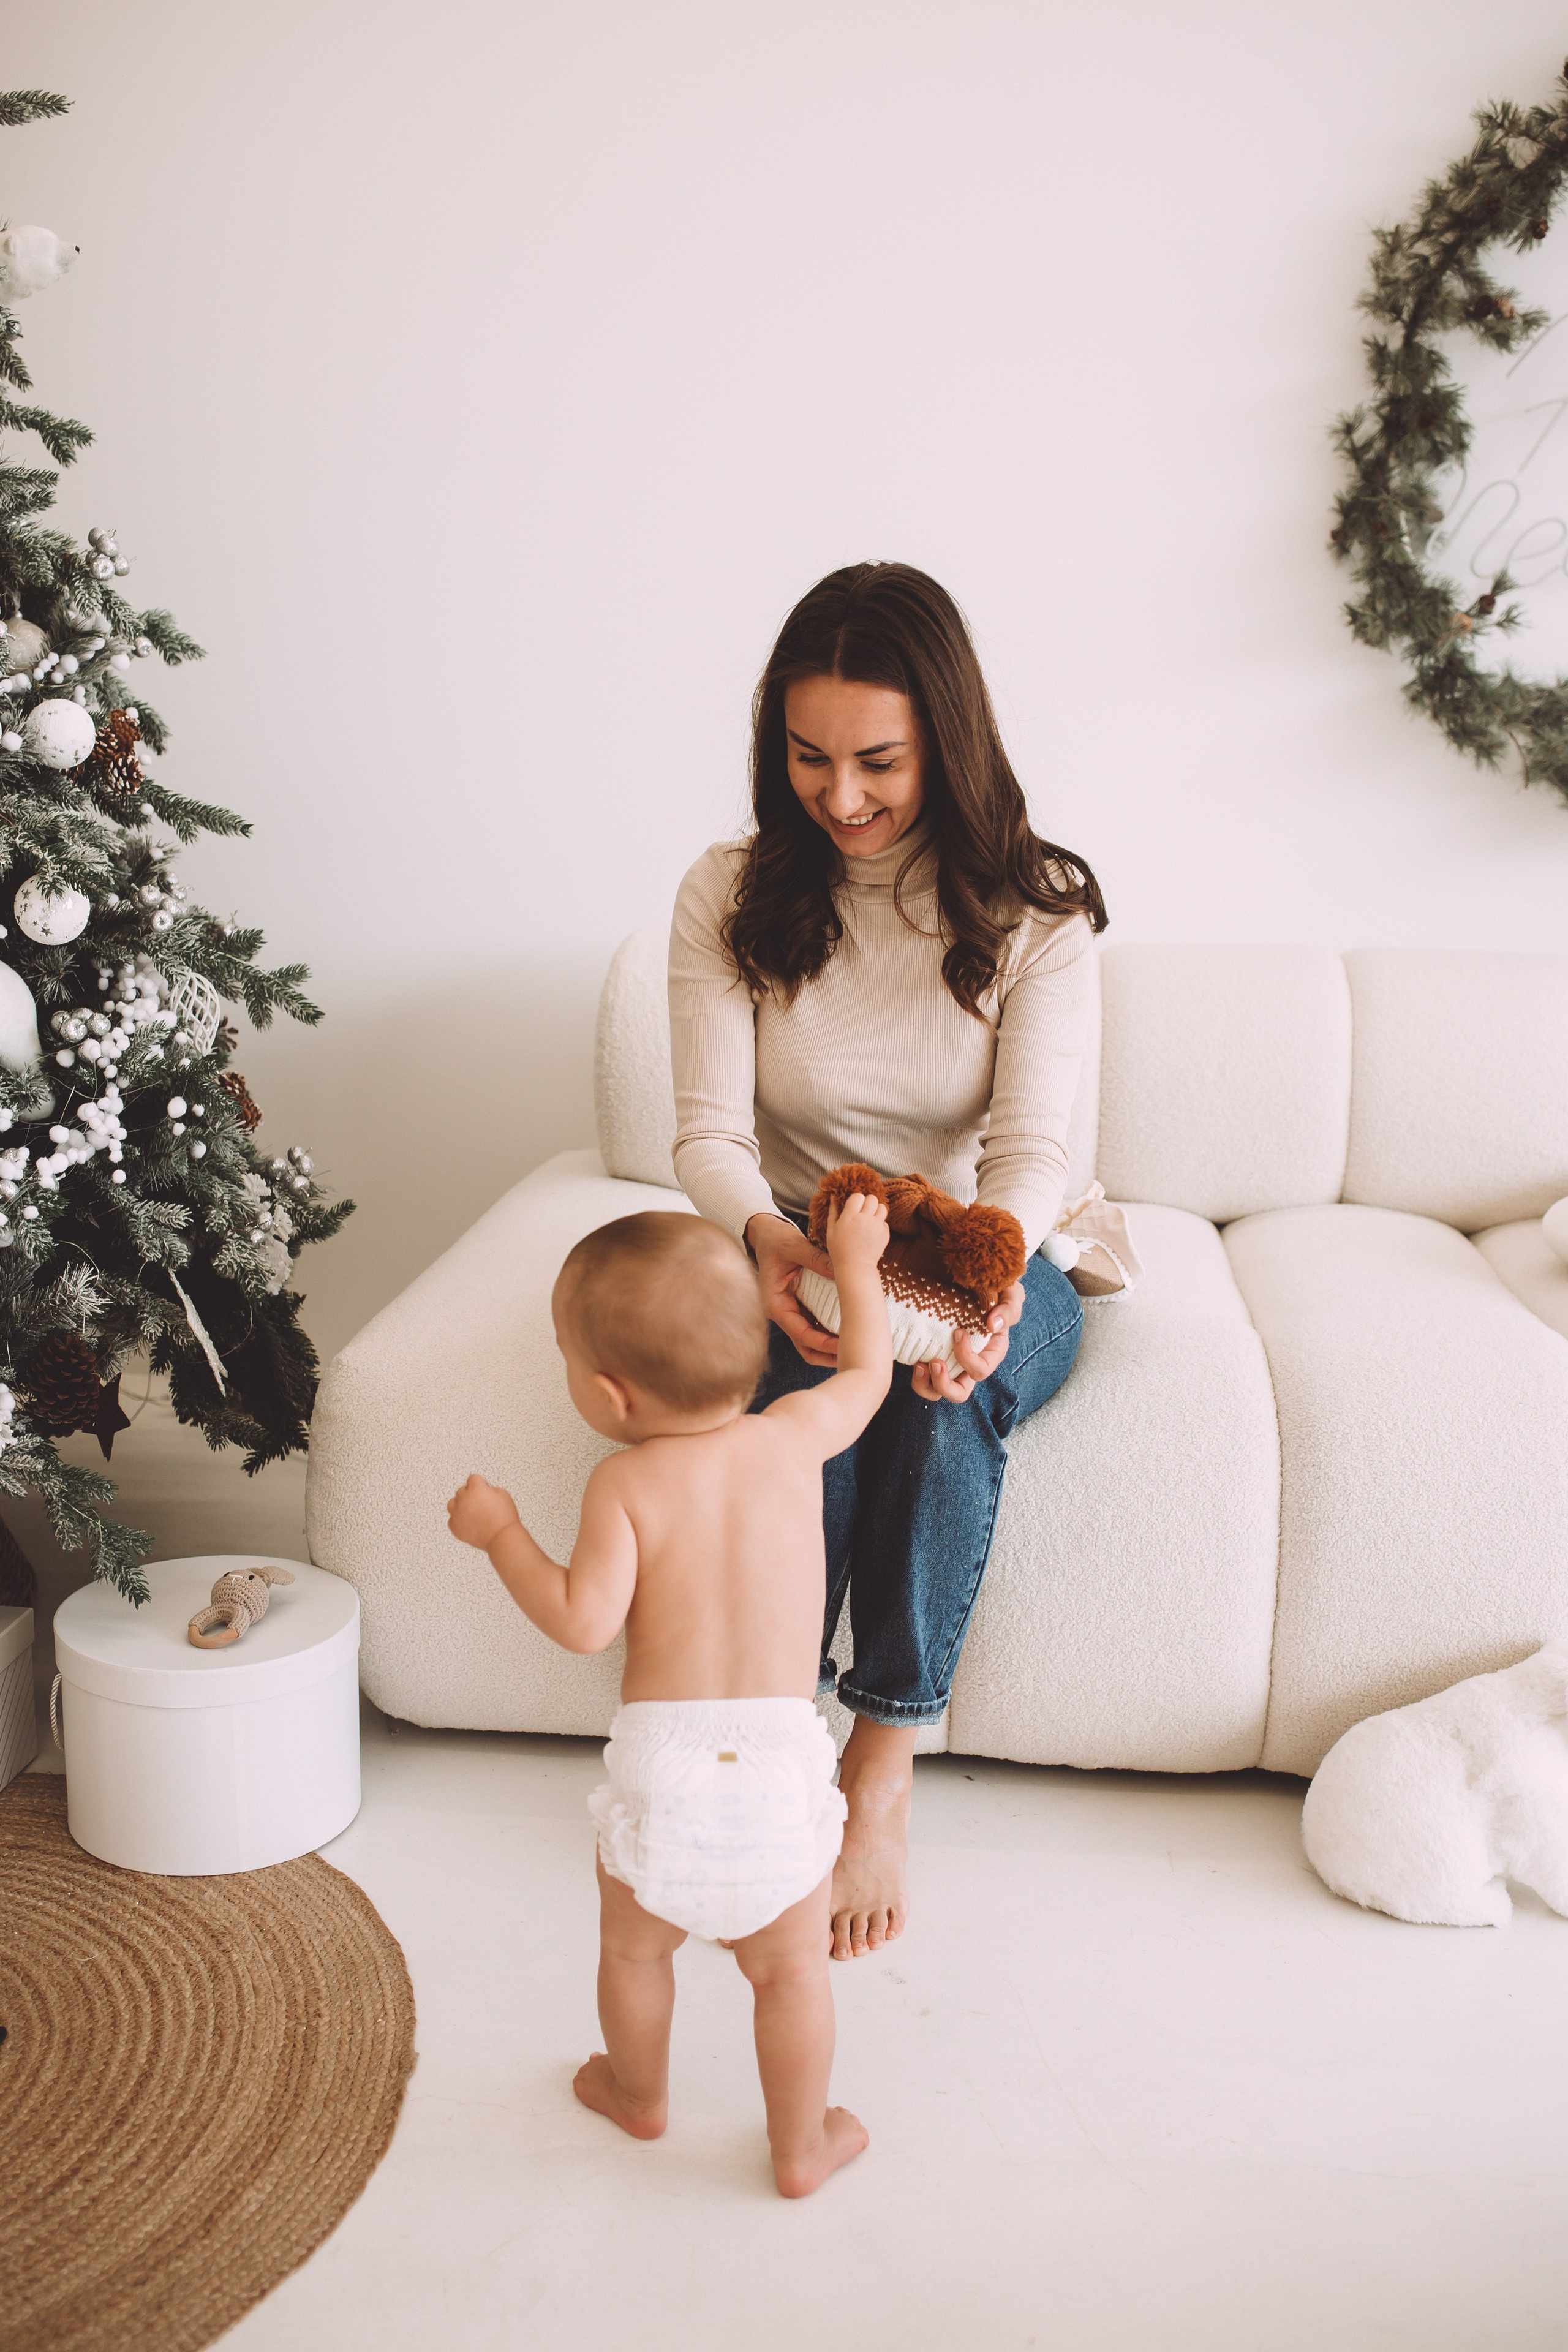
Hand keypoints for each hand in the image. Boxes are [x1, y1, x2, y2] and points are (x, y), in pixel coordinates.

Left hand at [447, 1473, 522, 1550]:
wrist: (501, 1537)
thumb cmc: (504, 1518)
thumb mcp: (502, 1494)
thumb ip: (488, 1488)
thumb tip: (481, 1490)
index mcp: (476, 1489)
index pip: (472, 1478)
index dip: (480, 1484)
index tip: (484, 1490)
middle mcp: (464, 1500)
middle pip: (461, 1490)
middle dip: (470, 1494)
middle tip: (481, 1503)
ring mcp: (458, 1514)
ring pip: (452, 1503)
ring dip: (460, 1504)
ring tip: (470, 1510)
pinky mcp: (455, 1526)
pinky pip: (452, 1519)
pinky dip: (458, 1519)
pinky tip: (468, 1521)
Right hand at [745, 1212, 838, 1367]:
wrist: (765, 1235)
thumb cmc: (775, 1241)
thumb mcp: (794, 1246)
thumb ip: (815, 1259)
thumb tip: (840, 1271)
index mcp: (776, 1303)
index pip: (800, 1333)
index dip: (822, 1342)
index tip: (842, 1344)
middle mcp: (782, 1312)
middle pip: (805, 1346)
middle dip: (826, 1355)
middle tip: (851, 1354)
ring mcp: (791, 1312)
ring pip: (809, 1341)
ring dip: (828, 1349)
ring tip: (851, 1348)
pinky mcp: (799, 1307)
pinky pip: (814, 1327)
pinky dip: (828, 1334)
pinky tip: (846, 1332)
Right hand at [825, 1190, 888, 1269]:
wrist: (855, 1267)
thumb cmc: (840, 1250)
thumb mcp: (831, 1230)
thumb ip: (833, 1211)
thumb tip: (834, 1195)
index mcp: (850, 1217)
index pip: (858, 1196)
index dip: (856, 1199)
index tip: (853, 1206)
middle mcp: (865, 1219)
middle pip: (872, 1198)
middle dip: (867, 1202)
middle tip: (862, 1211)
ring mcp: (877, 1226)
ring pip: (882, 1207)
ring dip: (876, 1210)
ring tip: (869, 1218)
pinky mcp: (885, 1234)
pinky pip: (885, 1221)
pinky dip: (879, 1223)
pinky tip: (871, 1231)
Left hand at [910, 1278, 1024, 1403]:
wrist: (973, 1276)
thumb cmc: (995, 1287)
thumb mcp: (1010, 1293)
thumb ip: (1008, 1308)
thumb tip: (992, 1325)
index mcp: (991, 1352)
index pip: (981, 1369)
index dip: (968, 1358)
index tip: (958, 1332)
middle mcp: (970, 1363)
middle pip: (959, 1392)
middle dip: (945, 1384)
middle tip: (934, 1362)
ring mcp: (950, 1362)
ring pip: (938, 1391)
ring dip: (927, 1385)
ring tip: (920, 1366)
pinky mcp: (932, 1354)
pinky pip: (924, 1378)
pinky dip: (918, 1377)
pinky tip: (915, 1361)